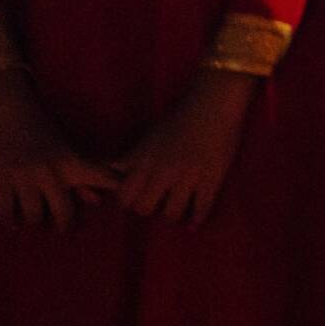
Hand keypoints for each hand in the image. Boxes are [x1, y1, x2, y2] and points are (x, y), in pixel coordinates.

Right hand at [0, 71, 118, 228]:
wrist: (7, 106)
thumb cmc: (40, 124)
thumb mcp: (66, 146)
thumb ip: (81, 173)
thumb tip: (97, 202)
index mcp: (71, 161)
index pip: (102, 179)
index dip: (114, 191)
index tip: (123, 203)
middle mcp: (49, 172)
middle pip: (63, 212)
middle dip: (64, 223)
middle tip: (62, 228)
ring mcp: (23, 178)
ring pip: (34, 216)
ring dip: (35, 221)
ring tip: (36, 221)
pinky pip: (6, 211)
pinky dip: (11, 221)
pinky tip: (15, 224)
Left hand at [114, 69, 256, 225]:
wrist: (214, 103)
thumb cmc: (180, 116)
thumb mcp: (149, 136)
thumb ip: (131, 157)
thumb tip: (111, 170)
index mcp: (145, 161)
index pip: (124, 197)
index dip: (129, 200)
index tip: (137, 197)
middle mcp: (162, 172)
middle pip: (145, 209)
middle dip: (150, 208)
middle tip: (159, 203)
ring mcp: (187, 177)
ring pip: (171, 214)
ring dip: (173, 214)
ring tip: (178, 209)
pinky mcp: (211, 178)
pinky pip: (202, 207)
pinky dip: (197, 218)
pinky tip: (195, 223)